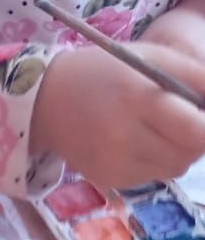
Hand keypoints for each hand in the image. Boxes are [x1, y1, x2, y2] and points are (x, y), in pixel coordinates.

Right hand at [32, 39, 204, 188]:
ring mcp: (115, 164)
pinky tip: (139, 143)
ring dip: (179, 151)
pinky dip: (156, 162)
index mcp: (137, 99)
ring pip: (174, 168)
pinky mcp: (109, 181)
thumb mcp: (153, 58)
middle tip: (189, 121)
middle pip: (188, 153)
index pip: (196, 130)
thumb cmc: (107, 72)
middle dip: (197, 138)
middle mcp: (124, 138)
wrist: (49, 101)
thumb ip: (195, 77)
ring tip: (162, 130)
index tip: (203, 116)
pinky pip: (152, 177)